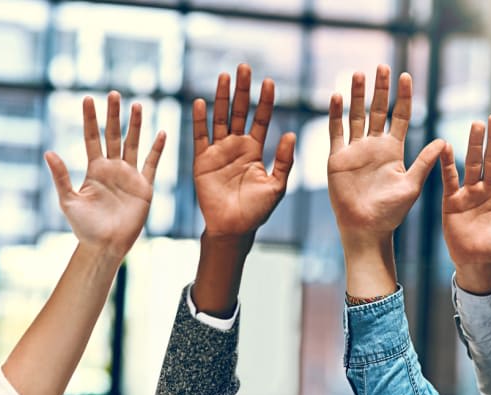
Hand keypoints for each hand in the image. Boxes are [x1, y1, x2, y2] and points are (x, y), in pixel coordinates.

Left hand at [44, 91, 164, 258]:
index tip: (87, 98)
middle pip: (113, 135)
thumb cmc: (85, 226)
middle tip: (114, 93)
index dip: (89, 119)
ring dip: (136, 125)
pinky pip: (152, 164)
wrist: (106, 244)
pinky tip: (162, 133)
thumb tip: (49, 152)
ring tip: (138, 105)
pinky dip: (157, 149)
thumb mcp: (68, 200)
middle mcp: (112, 168)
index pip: (91, 138)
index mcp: (94, 169)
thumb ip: (62, 176)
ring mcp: (130, 176)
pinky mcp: (145, 186)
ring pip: (133, 144)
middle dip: (113, 115)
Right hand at [193, 64, 295, 239]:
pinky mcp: (202, 160)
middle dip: (242, 90)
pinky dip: (200, 120)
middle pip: (239, 112)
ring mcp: (218, 151)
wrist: (233, 229)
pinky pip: (200, 136)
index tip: (269, 82)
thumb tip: (290, 134)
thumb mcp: (276, 185)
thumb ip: (283, 161)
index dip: (265, 101)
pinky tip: (201, 103)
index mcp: (255, 150)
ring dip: (221, 98)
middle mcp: (236, 146)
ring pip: (220, 118)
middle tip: (244, 67)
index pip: (262, 119)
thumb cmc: (257, 211)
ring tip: (224, 76)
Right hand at [327, 65, 444, 242]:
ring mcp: (355, 150)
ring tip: (358, 73)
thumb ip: (425, 162)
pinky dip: (335, 114)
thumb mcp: (412, 185)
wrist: (366, 228)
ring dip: (357, 95)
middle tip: (382, 66)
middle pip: (378, 110)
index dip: (403, 96)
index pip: (399, 115)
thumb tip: (444, 140)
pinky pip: (336, 132)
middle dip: (380, 89)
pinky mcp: (337, 158)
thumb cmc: (391, 212)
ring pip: (356, 116)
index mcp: (393, 150)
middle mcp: (374, 146)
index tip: (406, 76)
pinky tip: (336, 97)